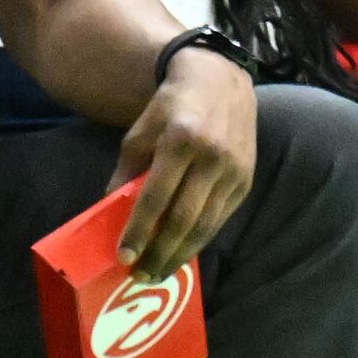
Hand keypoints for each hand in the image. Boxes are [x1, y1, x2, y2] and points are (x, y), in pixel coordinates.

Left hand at [118, 44, 258, 270]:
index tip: (124, 256)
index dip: (139, 230)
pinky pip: (220, 218)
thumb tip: (112, 211)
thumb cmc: (172, 107)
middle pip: (184, 218)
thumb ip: (127, 171)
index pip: (156, 196)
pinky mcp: (246, 180)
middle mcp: (211, 157)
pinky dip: (200, 239)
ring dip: (181, 254)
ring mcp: (233, 170)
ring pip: (206, 225)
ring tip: (160, 271)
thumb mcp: (140, 132)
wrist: (221, 82)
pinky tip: (182, 252)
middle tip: (140, 275)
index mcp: (180, 141)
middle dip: (160, 252)